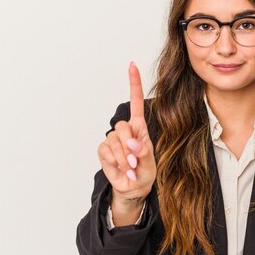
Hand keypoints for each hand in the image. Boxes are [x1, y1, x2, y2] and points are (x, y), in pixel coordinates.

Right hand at [97, 62, 156, 208]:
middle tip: (136, 162)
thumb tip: (131, 143)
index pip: (135, 102)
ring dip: (125, 159)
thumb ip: (143, 152)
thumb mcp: (150, 163)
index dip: (134, 83)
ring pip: (115, 142)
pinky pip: (107, 152)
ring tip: (131, 169)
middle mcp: (125, 131)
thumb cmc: (144, 173)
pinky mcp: (104, 150)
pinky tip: (123, 171)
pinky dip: (117, 163)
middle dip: (130, 146)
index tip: (132, 65)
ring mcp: (113, 140)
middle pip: (123, 127)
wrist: (133, 189)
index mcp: (139, 128)